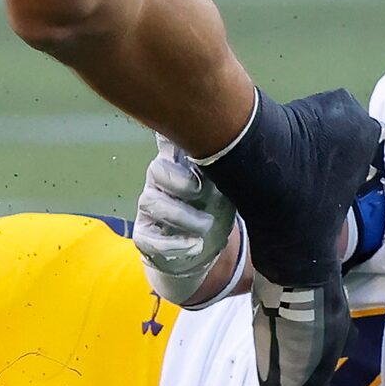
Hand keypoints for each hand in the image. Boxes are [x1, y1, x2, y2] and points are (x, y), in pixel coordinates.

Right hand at [133, 138, 239, 307]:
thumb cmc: (214, 208)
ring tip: (207, 225)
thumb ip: (224, 168)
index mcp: (179, 162)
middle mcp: (159, 181)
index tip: (187, 143)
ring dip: (182, 216)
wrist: (202, 247)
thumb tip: (239, 145)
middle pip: (157, 169)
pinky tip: (195, 245)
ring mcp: (149, 207)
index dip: (170, 138)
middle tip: (202, 191)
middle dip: (181, 181)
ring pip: (152, 202)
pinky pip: (148, 238)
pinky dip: (173, 244)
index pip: (167, 141)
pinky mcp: (144, 235)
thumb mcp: (224, 187)